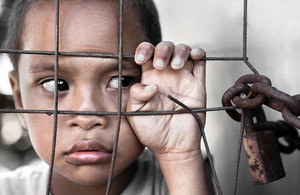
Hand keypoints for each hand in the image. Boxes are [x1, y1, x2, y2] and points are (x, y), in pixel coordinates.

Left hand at [126, 41, 205, 158]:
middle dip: (162, 50)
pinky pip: (201, 63)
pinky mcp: (197, 85)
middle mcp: (166, 75)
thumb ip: (136, 95)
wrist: (172, 146)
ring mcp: (182, 78)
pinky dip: (199, 53)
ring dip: (179, 51)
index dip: (143, 49)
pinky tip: (193, 56)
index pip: (146, 53)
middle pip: (165, 47)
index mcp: (149, 78)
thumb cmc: (151, 131)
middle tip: (159, 66)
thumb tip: (151, 84)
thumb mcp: (134, 113)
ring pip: (183, 50)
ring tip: (175, 66)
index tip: (140, 59)